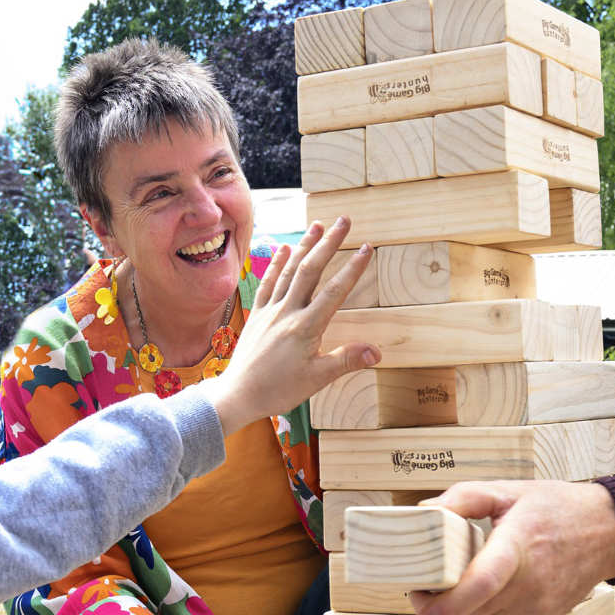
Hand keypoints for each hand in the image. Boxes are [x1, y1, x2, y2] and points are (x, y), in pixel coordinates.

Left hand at [206, 217, 379, 432]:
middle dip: (329, 243)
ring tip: (318, 225)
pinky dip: (276, 263)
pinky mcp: (257, 314)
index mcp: (306, 327)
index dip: (352, 268)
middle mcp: (287, 312)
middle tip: (345, 221)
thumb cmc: (277, 389)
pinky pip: (268, 282)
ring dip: (305, 245)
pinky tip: (284, 247)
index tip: (366, 248)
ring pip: (290, 270)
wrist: (238, 394)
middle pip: (311, 270)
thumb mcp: (316, 378)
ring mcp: (270, 310)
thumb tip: (376, 352)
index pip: (334, 291)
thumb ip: (346, 360)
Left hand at [407, 481, 614, 614]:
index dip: (446, 602)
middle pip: (471, 612)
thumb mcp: (508, 491)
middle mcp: (530, 585)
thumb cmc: (555, 508)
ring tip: (443, 593)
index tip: (420, 600)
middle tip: (419, 593)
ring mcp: (537, 608)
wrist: (607, 532)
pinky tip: (471, 600)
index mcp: (518, 547)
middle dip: (436, 609)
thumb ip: (463, 498)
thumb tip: (424, 513)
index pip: (481, 584)